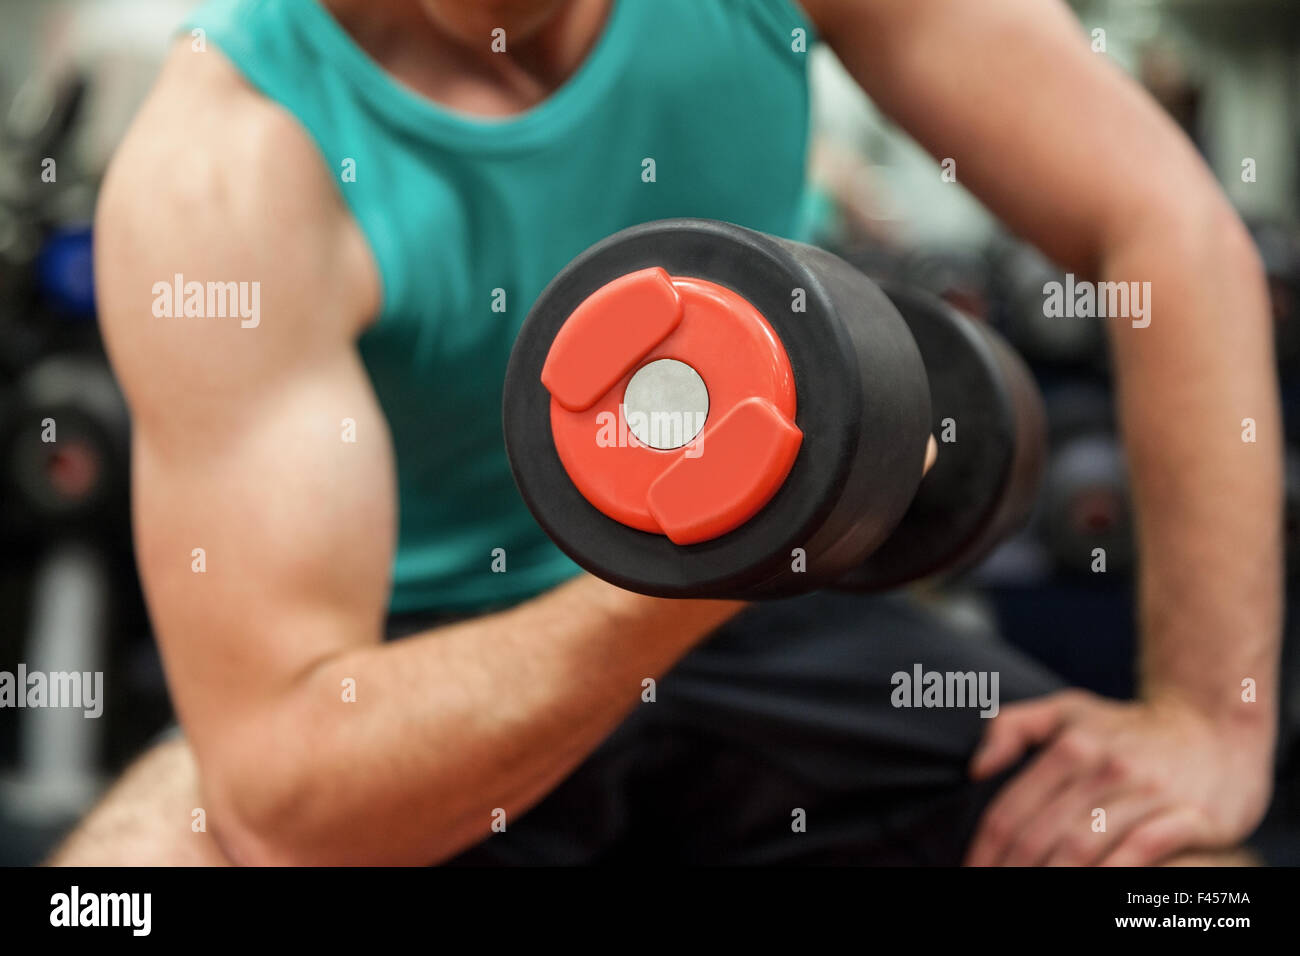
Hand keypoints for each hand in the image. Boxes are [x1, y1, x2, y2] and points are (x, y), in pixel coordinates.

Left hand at [964, 689, 1271, 865]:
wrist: (1214, 725)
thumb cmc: (1129, 727)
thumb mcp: (1068, 710)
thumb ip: (1013, 727)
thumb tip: (976, 768)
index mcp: (1070, 745)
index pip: (1013, 808)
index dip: (986, 848)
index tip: (972, 872)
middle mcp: (1106, 767)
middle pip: (1043, 834)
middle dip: (1012, 871)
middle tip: (996, 889)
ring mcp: (1149, 791)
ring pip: (1085, 845)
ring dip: (1053, 878)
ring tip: (1034, 897)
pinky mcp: (1192, 814)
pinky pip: (1145, 849)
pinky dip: (1114, 872)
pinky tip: (1092, 889)